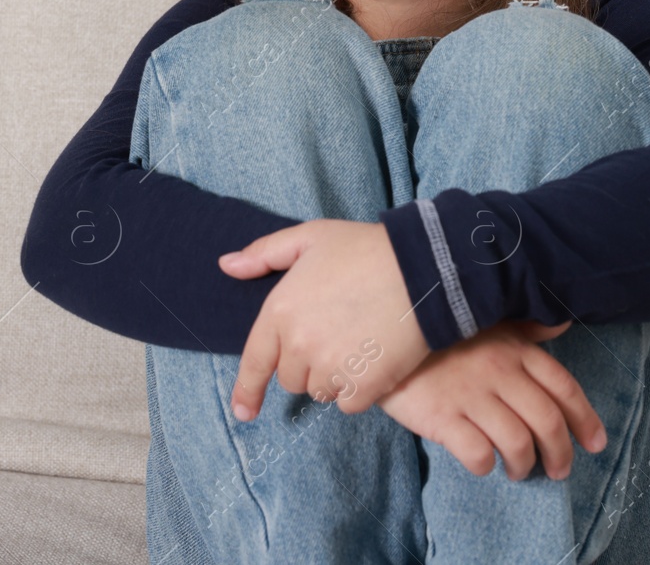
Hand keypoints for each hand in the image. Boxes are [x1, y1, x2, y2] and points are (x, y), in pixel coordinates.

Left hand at [218, 219, 429, 420]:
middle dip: (307, 364)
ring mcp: (331, 368)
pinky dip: (359, 390)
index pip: (255, 362)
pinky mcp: (363, 385)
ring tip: (358, 342)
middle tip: (335, 333)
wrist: (423, 269)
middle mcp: (300, 345)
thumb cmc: (366, 249)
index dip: (247, 391)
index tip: (244, 412)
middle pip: (291, 379)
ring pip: (321, 391)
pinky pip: (349, 404)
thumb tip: (226, 265)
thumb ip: (265, 253)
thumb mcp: (311, 237)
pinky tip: (374, 360)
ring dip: (334, 377)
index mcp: (281, 311)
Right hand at [374, 319, 607, 480]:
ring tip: (519, 472)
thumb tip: (562, 324)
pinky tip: (484, 463)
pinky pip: (477, 454)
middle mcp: (499, 371)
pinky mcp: (441, 416)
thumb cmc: (438, 332)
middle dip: (561, 454)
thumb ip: (525, 329)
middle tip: (559, 470)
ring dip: (525, 465)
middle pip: (547, 422)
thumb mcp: (485, 321)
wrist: (381, 333)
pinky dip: (486, 466)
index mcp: (514, 348)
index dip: (585, 419)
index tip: (595, 443)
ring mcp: (470, 395)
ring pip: (517, 443)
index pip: (563, 387)